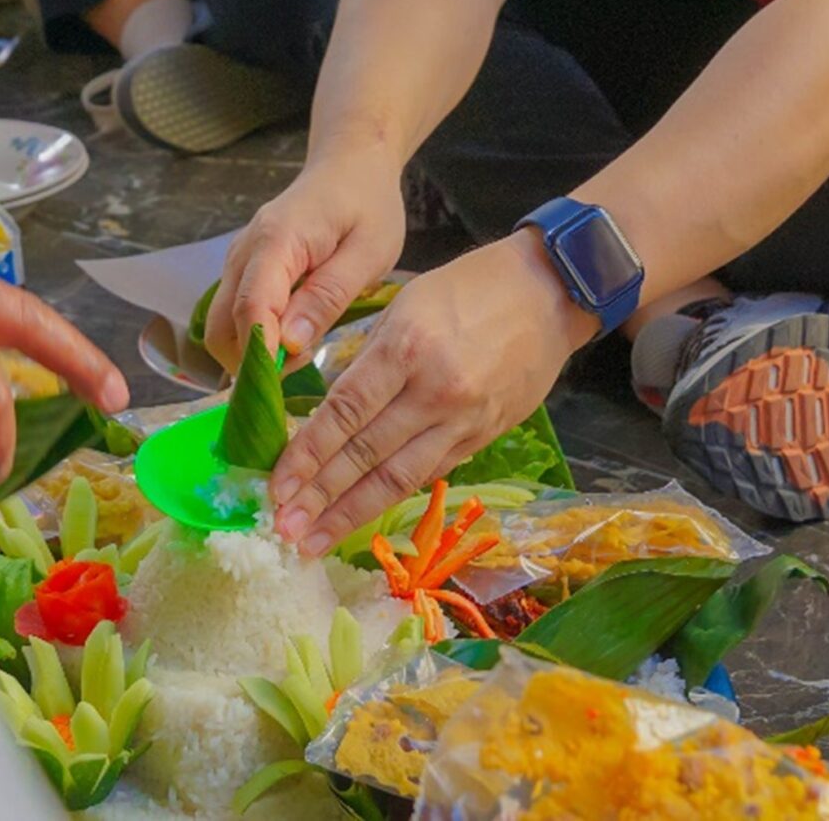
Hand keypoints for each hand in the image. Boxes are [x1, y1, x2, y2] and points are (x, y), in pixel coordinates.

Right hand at [208, 152, 408, 366]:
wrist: (349, 166)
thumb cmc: (366, 205)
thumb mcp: (368, 252)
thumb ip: (328, 296)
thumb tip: (289, 344)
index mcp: (276, 242)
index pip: (251, 307)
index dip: (261, 354)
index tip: (283, 388)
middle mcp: (244, 252)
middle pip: (221, 325)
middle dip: (250, 363)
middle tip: (299, 377)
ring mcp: (238, 261)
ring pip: (220, 325)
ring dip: (250, 354)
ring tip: (301, 358)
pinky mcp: (243, 270)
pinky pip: (233, 314)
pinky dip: (252, 339)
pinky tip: (291, 341)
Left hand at [268, 232, 595, 554]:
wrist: (551, 294)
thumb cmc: (471, 287)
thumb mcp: (407, 305)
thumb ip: (369, 358)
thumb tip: (330, 410)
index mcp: (407, 348)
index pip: (346, 412)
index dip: (308, 454)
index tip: (276, 485)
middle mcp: (434, 392)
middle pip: (366, 454)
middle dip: (321, 497)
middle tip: (284, 529)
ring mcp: (463, 420)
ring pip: (397, 477)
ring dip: (350, 513)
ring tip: (314, 541)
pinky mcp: (483, 436)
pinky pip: (428, 472)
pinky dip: (391, 496)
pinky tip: (362, 516)